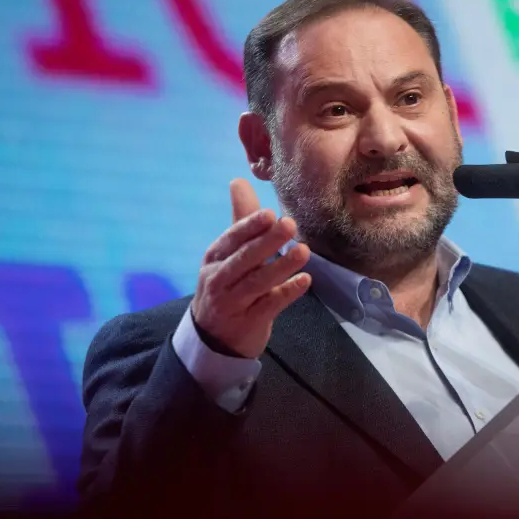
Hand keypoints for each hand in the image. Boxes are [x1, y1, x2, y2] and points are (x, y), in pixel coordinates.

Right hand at [190, 179, 311, 358]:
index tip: (269, 213)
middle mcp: (219, 279)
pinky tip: (305, 281)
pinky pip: (270, 305)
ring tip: (303, 251)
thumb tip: (238, 181)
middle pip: (244, 259)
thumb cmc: (227, 285)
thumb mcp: (228, 254)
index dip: (249, 226)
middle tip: (289, 224)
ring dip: (282, 266)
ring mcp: (233, 303)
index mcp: (214, 258)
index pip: (231, 239)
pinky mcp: (249, 322)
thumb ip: (240, 220)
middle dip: (266, 241)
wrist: (214, 337)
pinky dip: (287, 293)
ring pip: (258, 283)